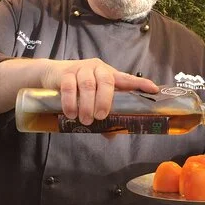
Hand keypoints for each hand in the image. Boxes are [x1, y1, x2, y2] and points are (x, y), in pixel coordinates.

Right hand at [40, 58, 158, 124]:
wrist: (51, 75)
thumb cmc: (77, 88)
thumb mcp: (91, 99)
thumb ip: (102, 114)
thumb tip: (111, 135)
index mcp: (109, 75)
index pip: (127, 78)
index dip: (140, 83)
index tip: (153, 89)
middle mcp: (97, 68)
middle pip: (106, 81)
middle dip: (105, 101)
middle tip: (100, 117)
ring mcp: (81, 69)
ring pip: (87, 85)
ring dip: (86, 105)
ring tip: (84, 120)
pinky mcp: (65, 73)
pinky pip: (69, 87)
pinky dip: (70, 102)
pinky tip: (71, 114)